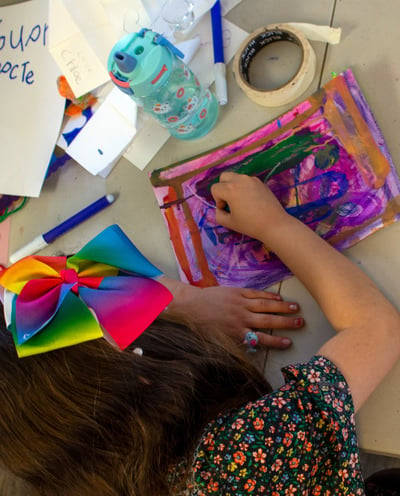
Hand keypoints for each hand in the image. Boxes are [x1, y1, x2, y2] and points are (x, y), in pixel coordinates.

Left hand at [159, 277, 303, 348]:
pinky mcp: (236, 292)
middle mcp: (241, 318)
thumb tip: (251, 348)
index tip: (289, 343)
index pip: (261, 339)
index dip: (276, 341)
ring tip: (296, 308)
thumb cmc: (202, 326)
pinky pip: (255, 294)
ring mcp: (240, 304)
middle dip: (285, 322)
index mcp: (236, 333)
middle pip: (267, 321)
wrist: (190, 306)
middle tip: (300, 323)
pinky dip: (268, 296)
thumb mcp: (218, 340)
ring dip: (281, 307)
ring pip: (265, 306)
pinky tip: (278, 298)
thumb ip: (235, 343)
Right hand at [211, 171, 287, 241]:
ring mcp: (251, 179)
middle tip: (230, 201)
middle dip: (223, 188)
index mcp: (230, 189)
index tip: (226, 210)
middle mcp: (240, 180)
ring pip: (235, 177)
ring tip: (241, 201)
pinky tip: (251, 200)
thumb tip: (220, 208)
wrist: (274, 224)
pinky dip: (244, 187)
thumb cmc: (250, 225)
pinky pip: (246, 181)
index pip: (215, 188)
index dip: (217, 200)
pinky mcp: (260, 182)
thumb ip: (218, 214)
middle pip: (224, 177)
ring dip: (233, 187)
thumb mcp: (229, 223)